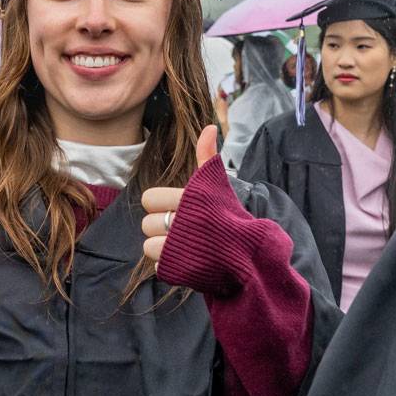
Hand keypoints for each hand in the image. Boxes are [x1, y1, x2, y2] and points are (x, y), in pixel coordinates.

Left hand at [141, 125, 218, 272]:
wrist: (249, 256)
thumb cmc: (230, 217)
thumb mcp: (218, 185)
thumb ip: (207, 156)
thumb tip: (210, 126)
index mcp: (189, 199)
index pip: (149, 198)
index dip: (161, 205)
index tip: (181, 210)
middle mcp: (182, 222)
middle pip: (146, 223)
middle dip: (161, 228)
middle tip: (184, 231)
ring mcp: (180, 248)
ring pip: (149, 246)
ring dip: (164, 249)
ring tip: (186, 247)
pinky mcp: (177, 269)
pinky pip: (157, 265)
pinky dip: (171, 265)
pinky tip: (188, 261)